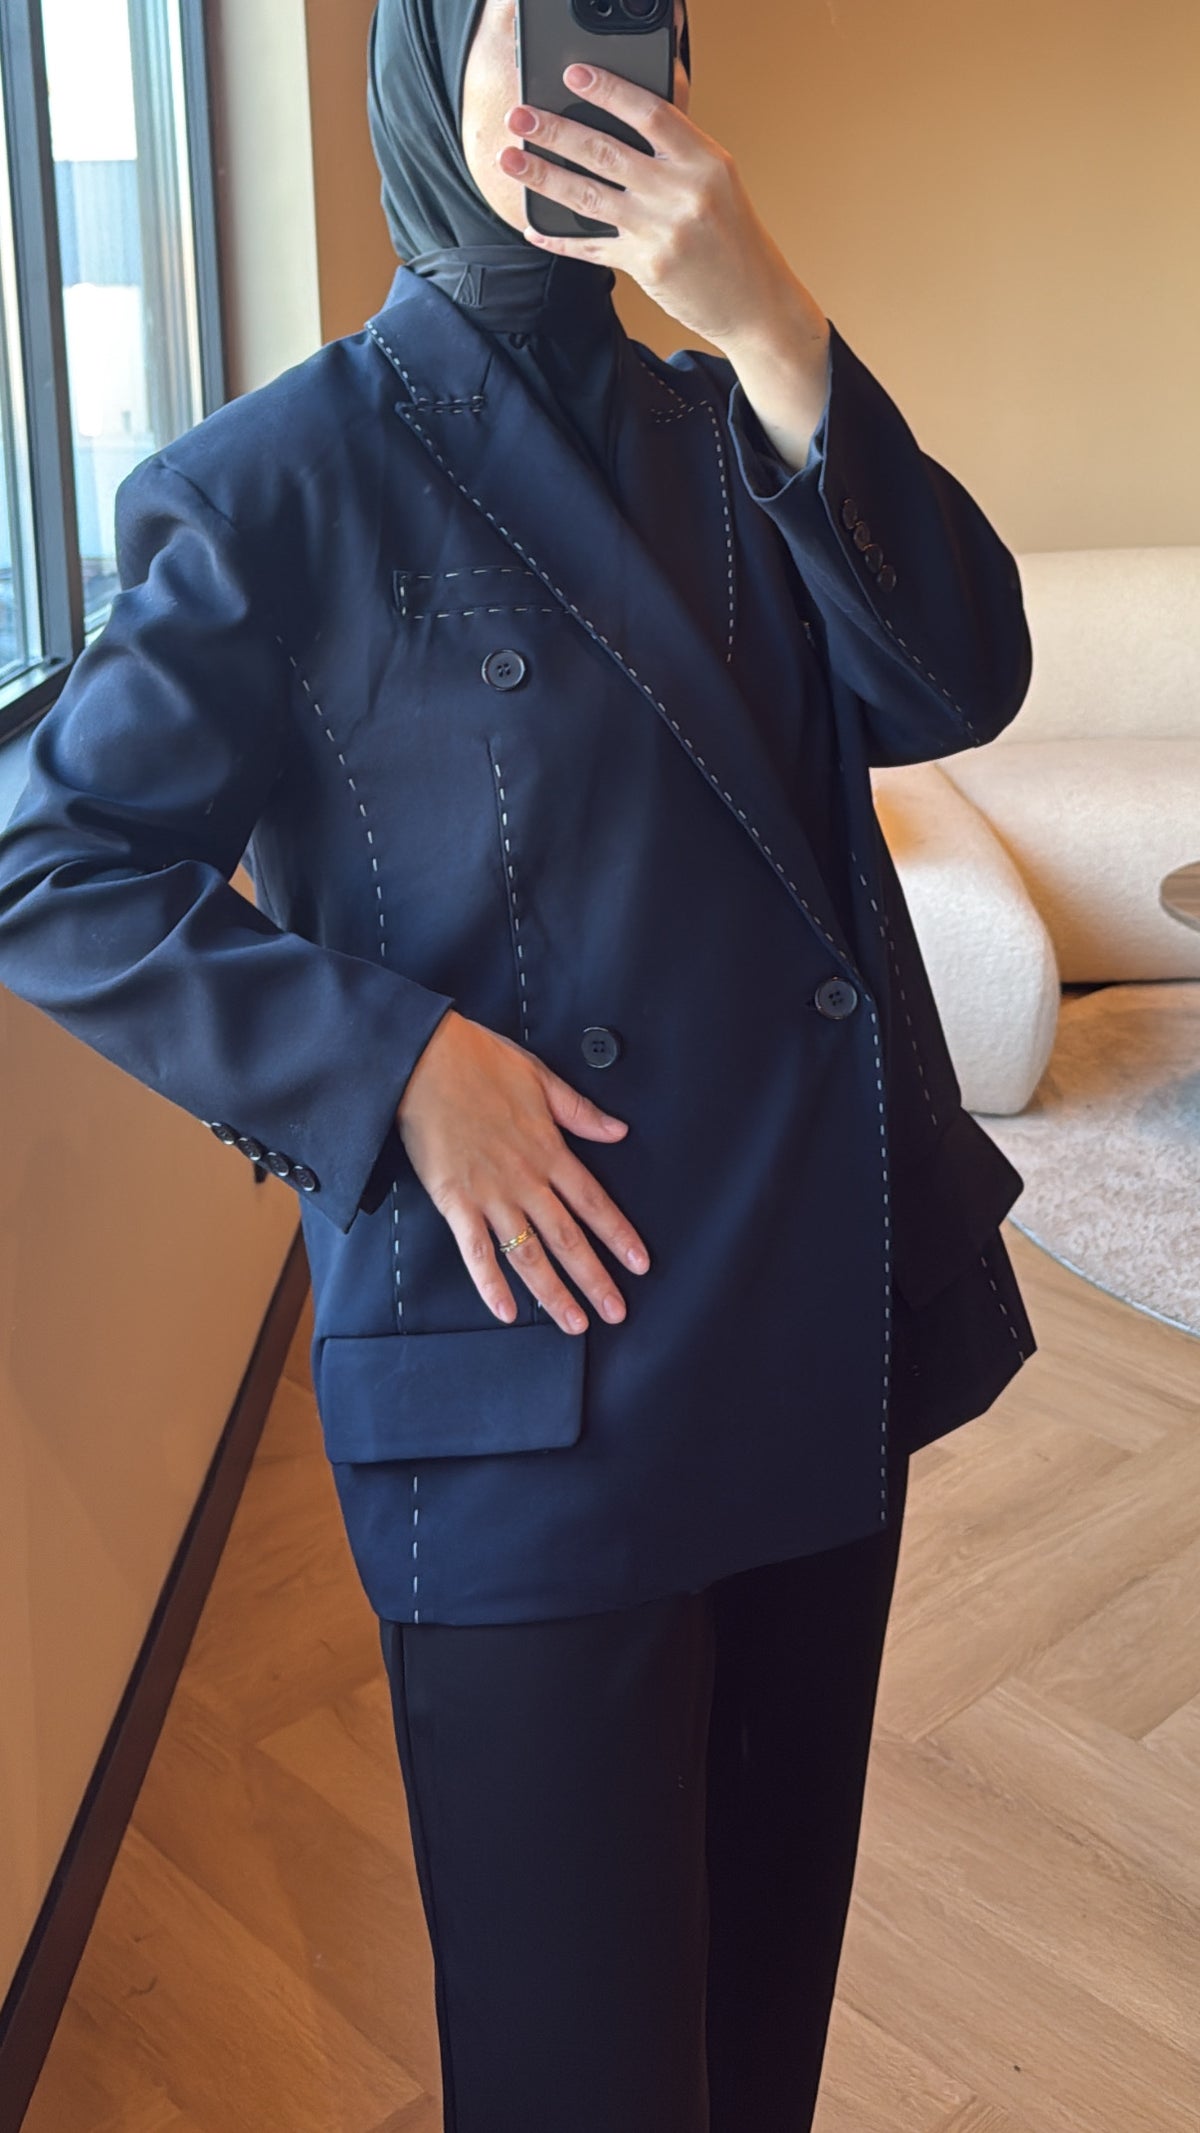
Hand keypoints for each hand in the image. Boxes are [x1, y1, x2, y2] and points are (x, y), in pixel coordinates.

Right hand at [395, 1009, 650, 1334]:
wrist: (423, 1060)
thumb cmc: (479, 1062)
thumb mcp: (541, 1078)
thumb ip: (580, 1112)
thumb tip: (619, 1130)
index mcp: (549, 1150)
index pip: (594, 1203)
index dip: (620, 1236)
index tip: (640, 1264)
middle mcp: (525, 1179)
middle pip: (568, 1238)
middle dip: (595, 1278)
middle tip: (616, 1312)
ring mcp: (490, 1193)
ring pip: (529, 1253)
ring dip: (554, 1292)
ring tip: (574, 1323)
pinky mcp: (454, 1200)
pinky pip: (476, 1251)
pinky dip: (491, 1284)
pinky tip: (507, 1312)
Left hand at [497, 63, 824, 364]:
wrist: (755, 303)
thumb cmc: (733, 236)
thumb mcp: (719, 181)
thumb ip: (678, 149)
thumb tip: (625, 112)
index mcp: (706, 161)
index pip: (649, 112)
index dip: (608, 90)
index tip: (573, 75)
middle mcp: (683, 194)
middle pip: (606, 152)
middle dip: (555, 131)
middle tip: (520, 117)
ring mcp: (662, 233)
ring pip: (589, 197)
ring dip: (543, 176)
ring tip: (511, 159)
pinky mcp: (646, 267)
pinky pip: (592, 247)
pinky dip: (558, 239)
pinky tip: (533, 227)